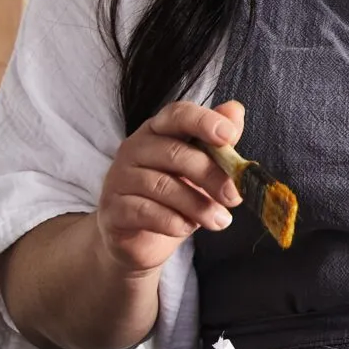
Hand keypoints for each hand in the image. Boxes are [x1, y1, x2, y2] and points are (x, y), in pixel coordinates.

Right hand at [90, 98, 247, 279]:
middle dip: (211, 175)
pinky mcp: (113, 209)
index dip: (203, 121)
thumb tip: (235, 110)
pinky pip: (145, 212)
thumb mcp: (201, 169)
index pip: (177, 115)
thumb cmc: (174, 196)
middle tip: (234, 196)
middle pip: (174, 153)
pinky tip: (187, 228)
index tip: (229, 136)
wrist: (138, 239)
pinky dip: (173, 221)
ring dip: (197, 205)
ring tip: (219, 220)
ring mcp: (119, 178)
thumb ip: (218, 143)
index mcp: (158, 131)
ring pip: (161, 185)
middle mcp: (134, 148)